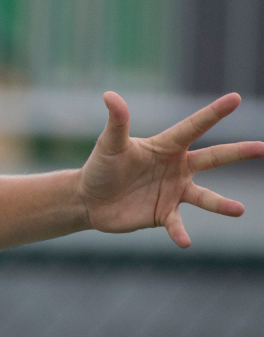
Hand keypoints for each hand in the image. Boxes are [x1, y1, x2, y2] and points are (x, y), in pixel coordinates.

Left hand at [80, 91, 263, 246]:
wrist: (90, 199)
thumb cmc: (102, 166)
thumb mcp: (109, 144)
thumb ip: (116, 122)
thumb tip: (110, 95)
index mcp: (166, 146)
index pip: (193, 126)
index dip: (213, 113)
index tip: (235, 98)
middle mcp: (177, 168)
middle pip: (213, 157)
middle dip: (237, 152)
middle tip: (262, 147)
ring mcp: (174, 192)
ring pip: (204, 197)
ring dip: (221, 204)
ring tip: (239, 210)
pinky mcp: (164, 214)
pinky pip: (177, 224)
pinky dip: (181, 232)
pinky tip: (184, 241)